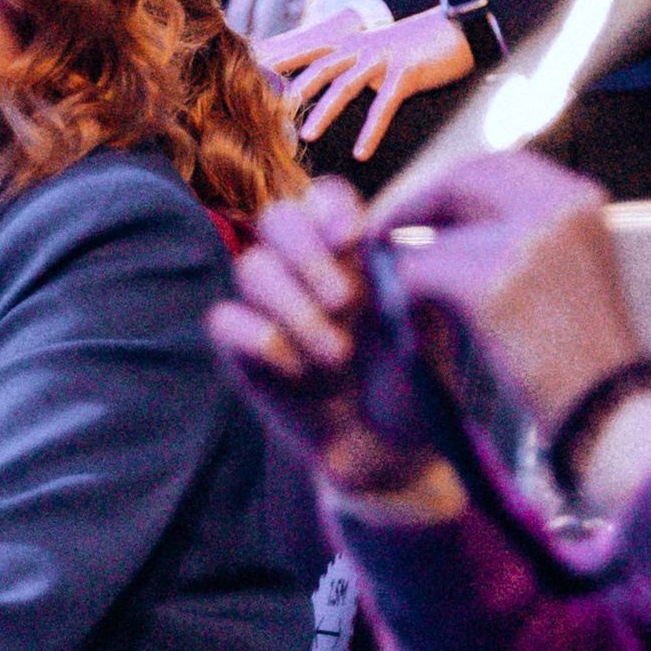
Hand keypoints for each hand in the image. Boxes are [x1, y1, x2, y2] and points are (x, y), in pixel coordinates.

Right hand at [207, 179, 454, 494]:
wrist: (389, 452)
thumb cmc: (412, 385)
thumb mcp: (427, 329)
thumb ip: (407, 282)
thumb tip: (381, 248)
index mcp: (351, 253)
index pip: (325, 198)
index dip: (330, 209)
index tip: (353, 240)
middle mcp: (303, 270)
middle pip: (276, 218)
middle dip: (308, 255)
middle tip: (346, 301)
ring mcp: (268, 308)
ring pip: (250, 267)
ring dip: (296, 309)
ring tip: (338, 356)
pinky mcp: (240, 349)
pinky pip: (224, 319)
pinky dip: (262, 341)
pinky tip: (299, 372)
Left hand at [263, 9, 476, 160]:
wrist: (456, 29)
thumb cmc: (412, 46)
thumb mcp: (374, 51)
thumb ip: (348, 64)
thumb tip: (325, 86)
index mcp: (349, 44)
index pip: (305, 51)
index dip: (277, 63)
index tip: (249, 77)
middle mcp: (359, 48)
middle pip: (317, 68)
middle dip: (290, 91)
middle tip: (265, 116)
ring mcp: (382, 58)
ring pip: (344, 85)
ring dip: (324, 111)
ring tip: (306, 136)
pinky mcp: (406, 72)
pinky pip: (384, 105)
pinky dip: (372, 130)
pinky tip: (362, 152)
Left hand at [361, 151, 644, 440]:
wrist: (607, 410)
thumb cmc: (581, 350)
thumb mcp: (570, 266)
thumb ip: (523, 226)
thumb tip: (447, 207)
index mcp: (580, 199)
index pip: (497, 163)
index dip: (448, 182)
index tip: (420, 207)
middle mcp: (557, 209)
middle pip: (461, 180)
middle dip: (416, 205)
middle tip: (381, 233)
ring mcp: (526, 244)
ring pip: (435, 234)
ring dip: (410, 264)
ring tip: (405, 293)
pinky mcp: (490, 286)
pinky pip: (418, 272)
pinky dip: (402, 295)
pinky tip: (408, 321)